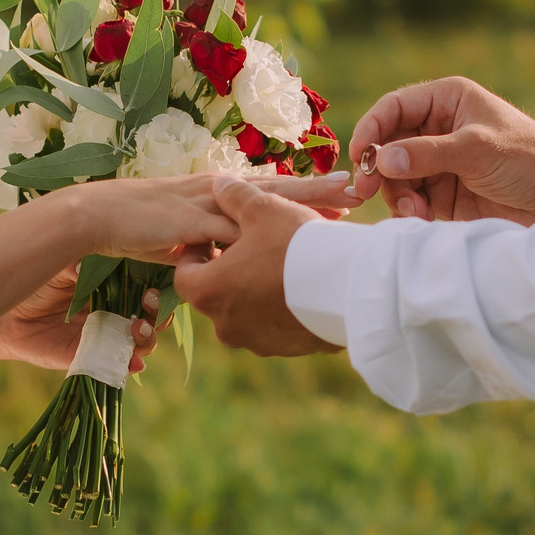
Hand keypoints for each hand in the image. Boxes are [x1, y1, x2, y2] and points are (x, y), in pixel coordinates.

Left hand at [0, 269, 161, 372]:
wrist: (10, 317)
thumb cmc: (36, 284)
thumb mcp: (60, 266)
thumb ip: (80, 262)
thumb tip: (94, 264)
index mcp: (115, 286)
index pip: (149, 287)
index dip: (159, 287)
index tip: (154, 283)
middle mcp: (117, 312)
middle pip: (153, 315)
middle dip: (159, 312)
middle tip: (147, 302)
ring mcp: (108, 338)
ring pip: (143, 341)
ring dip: (148, 337)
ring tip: (136, 330)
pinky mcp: (94, 359)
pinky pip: (119, 365)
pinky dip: (131, 365)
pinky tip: (132, 362)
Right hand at [62, 170, 354, 262]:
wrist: (98, 215)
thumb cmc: (137, 227)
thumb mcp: (185, 236)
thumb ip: (211, 243)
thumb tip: (228, 259)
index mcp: (218, 195)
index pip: (270, 193)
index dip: (306, 194)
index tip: (343, 195)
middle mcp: (218, 193)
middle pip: (277, 190)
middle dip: (318, 191)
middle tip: (358, 188)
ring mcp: (206, 204)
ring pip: (263, 203)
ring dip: (302, 203)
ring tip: (340, 205)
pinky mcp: (191, 220)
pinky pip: (231, 227)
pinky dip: (259, 231)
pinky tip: (284, 233)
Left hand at [173, 177, 337, 356]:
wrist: (348, 287)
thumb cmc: (296, 244)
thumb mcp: (262, 208)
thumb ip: (235, 196)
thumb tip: (221, 185)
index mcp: (208, 292)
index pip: (186, 273)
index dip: (199, 251)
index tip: (216, 237)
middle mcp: (225, 324)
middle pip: (216, 293)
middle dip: (230, 270)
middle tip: (251, 249)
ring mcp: (256, 341)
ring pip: (246, 310)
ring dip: (255, 290)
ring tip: (280, 265)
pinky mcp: (286, 349)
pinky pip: (275, 325)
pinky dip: (280, 308)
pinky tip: (301, 286)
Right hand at [344, 78, 534, 223]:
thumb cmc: (526, 157)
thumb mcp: (477, 149)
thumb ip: (428, 154)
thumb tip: (382, 161)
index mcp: (445, 102)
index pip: (393, 109)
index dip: (371, 129)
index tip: (361, 156)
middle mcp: (436, 129)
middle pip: (387, 146)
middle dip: (378, 169)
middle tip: (367, 191)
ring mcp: (436, 163)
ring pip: (395, 177)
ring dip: (397, 196)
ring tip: (415, 213)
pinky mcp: (441, 194)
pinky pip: (410, 200)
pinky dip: (410, 212)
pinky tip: (423, 220)